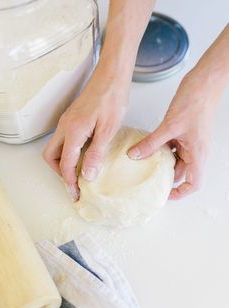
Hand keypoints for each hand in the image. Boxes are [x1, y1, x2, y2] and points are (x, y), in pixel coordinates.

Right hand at [43, 70, 127, 200]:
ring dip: (63, 162)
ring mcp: (67, 122)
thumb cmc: (113, 99)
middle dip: (59, 172)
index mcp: (73, 131)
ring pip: (55, 148)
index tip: (77, 193)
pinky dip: (69, 152)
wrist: (112, 76)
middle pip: (50, 156)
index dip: (69, 181)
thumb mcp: (108, 130)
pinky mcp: (72, 119)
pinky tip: (84, 155)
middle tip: (75, 181)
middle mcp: (65, 127)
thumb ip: (96, 153)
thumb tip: (86, 175)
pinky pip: (63, 140)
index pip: (65, 164)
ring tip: (79, 171)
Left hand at [128, 70, 219, 199]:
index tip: (164, 194)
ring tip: (144, 162)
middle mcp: (196, 151)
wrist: (205, 81)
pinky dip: (162, 148)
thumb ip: (151, 143)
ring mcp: (191, 142)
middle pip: (181, 172)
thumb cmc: (196, 102)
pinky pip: (173, 146)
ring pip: (175, 159)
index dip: (180, 193)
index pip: (194, 183)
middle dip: (165, 176)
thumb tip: (134, 156)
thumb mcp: (169, 126)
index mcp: (198, 154)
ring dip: (161, 161)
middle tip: (146, 178)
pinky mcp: (185, 133)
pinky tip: (149, 146)